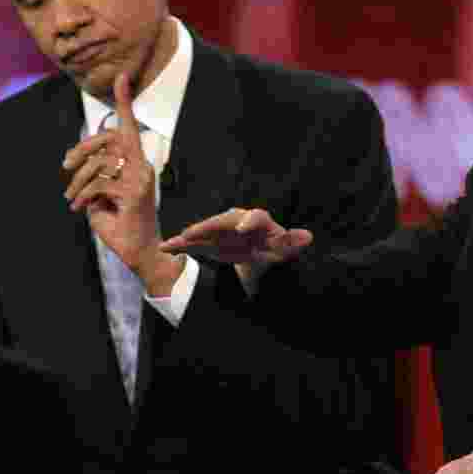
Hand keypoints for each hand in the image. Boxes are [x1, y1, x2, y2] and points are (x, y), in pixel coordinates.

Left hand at [63, 71, 180, 294]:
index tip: (121, 77)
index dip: (124, 102)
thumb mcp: (102, 194)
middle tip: (65, 165)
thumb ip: (96, 173)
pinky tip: (81, 210)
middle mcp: (143, 166)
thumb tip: (78, 162)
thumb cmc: (120, 223)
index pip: (128, 127)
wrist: (139, 252)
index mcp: (137, 163)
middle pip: (107, 140)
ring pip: (100, 163)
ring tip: (73, 200)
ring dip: (79, 183)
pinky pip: (99, 183)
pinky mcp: (135, 193)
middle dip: (81, 150)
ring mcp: (141, 178)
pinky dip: (84, 196)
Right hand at [159, 207, 312, 289]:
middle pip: (222, 222)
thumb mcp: (282, 249)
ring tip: (176, 241)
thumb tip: (308, 236)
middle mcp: (236, 221)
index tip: (243, 227)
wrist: (259, 256)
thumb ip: (291, 243)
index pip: (255, 218)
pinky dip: (180, 245)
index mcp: (258, 221)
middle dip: (208, 227)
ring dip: (189, 236)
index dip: (249, 221)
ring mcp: (220, 231)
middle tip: (194, 234)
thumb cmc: (272, 248)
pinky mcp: (208, 242)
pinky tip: (165, 247)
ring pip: (204, 232)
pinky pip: (193, 243)